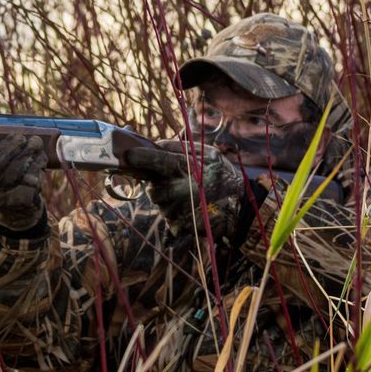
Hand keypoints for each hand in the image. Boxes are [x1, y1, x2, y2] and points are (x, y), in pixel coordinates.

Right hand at [0, 134, 47, 231]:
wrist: (11, 213)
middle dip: (11, 145)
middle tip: (20, 137)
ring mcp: (3, 198)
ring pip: (18, 167)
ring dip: (30, 150)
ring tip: (35, 141)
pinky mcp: (23, 199)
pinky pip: (33, 175)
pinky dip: (39, 163)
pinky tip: (39, 156)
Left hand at [124, 139, 245, 236]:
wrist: (242, 209)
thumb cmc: (224, 177)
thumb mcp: (209, 154)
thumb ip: (181, 148)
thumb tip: (156, 144)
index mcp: (188, 169)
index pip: (158, 161)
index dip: (142, 157)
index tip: (128, 154)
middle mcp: (180, 190)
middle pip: (153, 186)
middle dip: (159, 183)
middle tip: (179, 182)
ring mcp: (177, 211)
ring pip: (159, 201)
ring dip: (168, 198)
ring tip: (189, 196)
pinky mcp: (177, 227)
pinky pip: (166, 216)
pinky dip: (175, 212)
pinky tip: (190, 209)